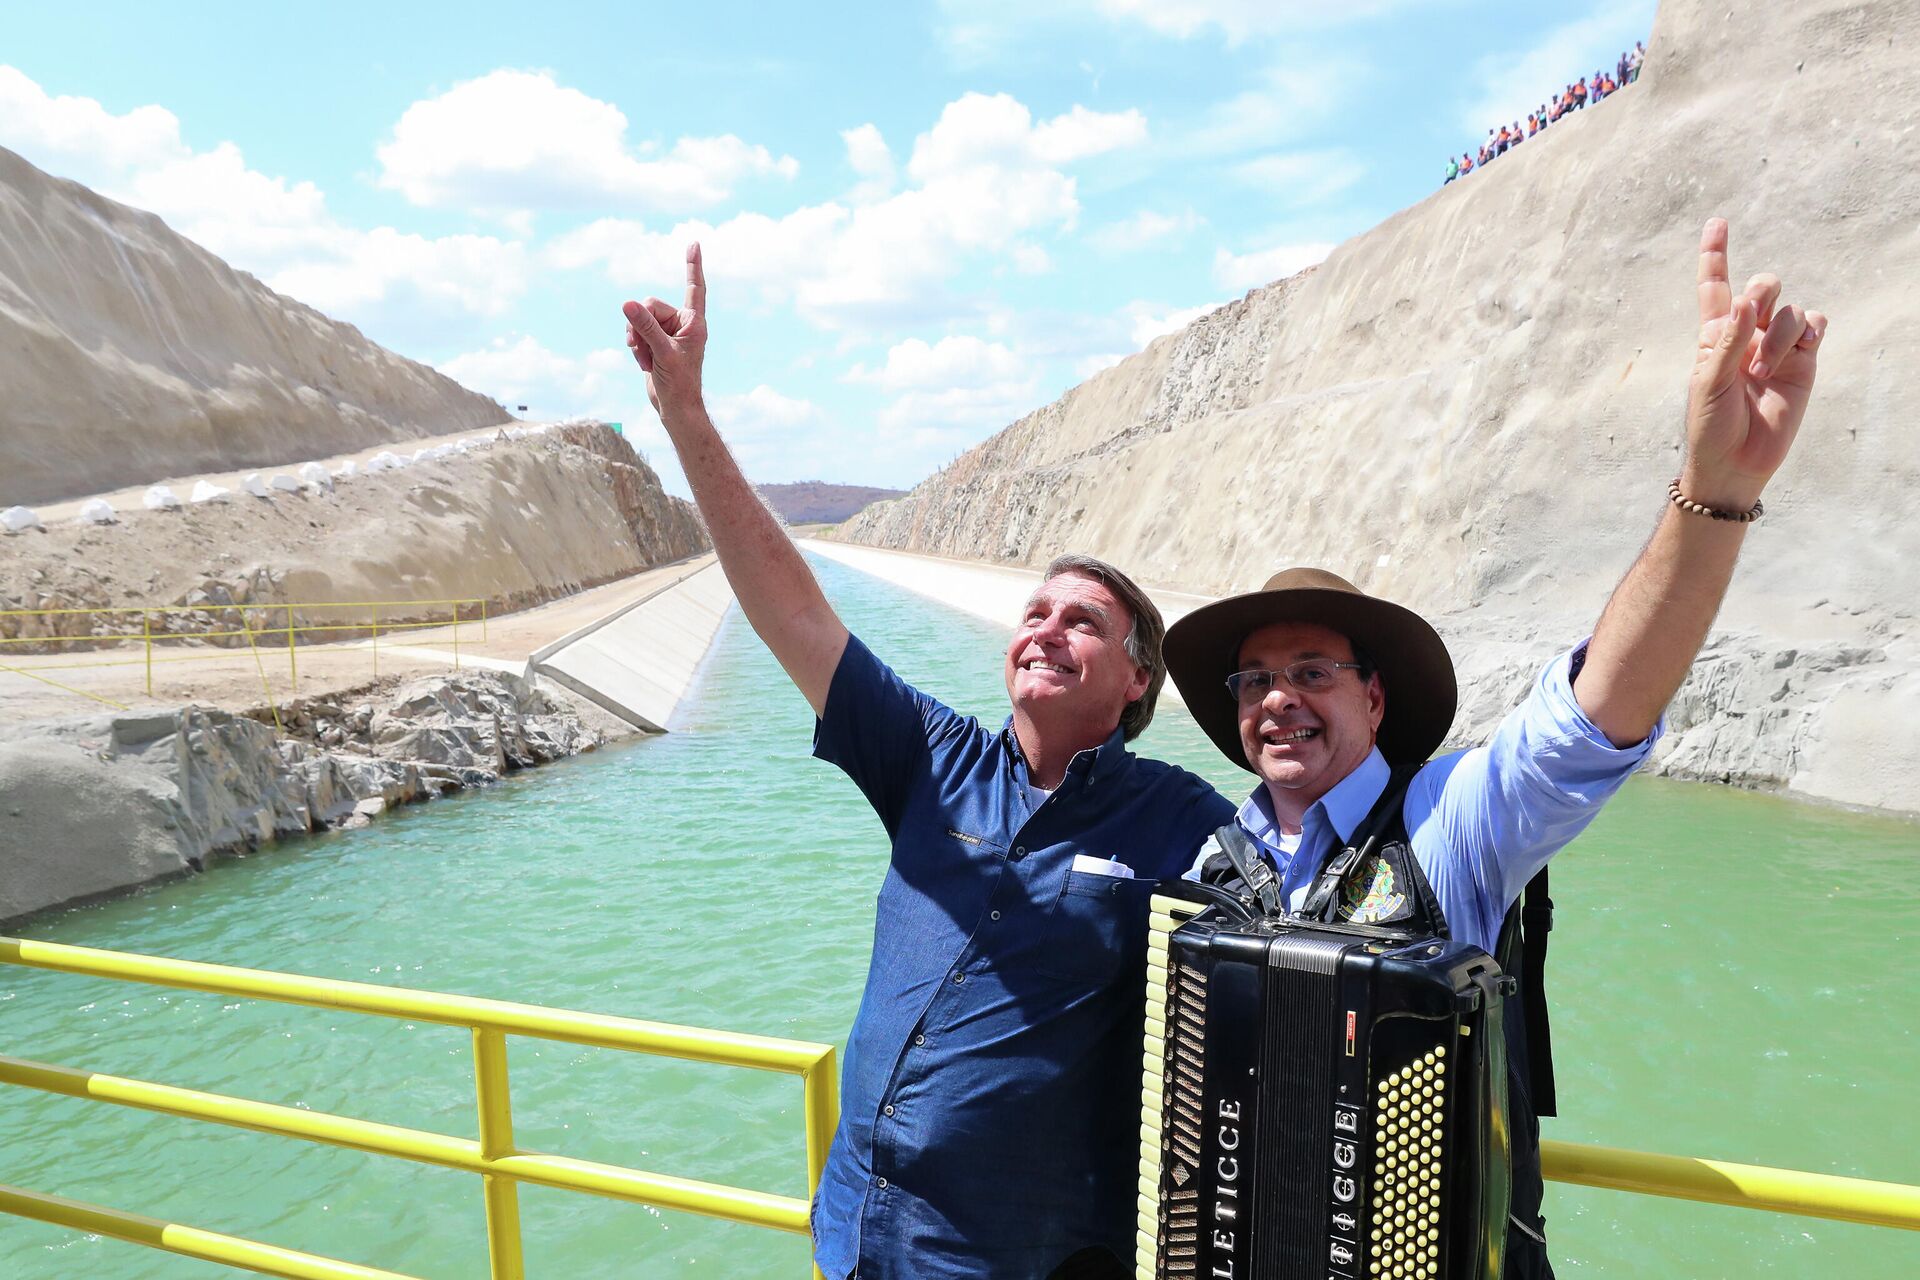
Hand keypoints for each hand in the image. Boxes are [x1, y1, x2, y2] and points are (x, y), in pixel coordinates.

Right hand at [622, 242, 707, 426]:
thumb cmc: (678, 383)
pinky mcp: (655, 342)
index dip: (692, 266)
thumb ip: (645, 327)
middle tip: (645, 348)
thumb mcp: (661, 353)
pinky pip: (635, 332)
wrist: (675, 407)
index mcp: (693, 322)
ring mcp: (667, 333)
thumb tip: (628, 303)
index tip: (694, 243)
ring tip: (645, 358)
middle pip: (650, 305)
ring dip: (636, 338)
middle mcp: (681, 324)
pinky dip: (635, 347)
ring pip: (639, 319)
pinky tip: (642, 362)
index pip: (694, 288)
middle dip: (641, 325)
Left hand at [1683, 218, 1827, 509]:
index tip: (1718, 222)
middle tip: (1752, 322)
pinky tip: (1800, 351)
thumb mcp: (1709, 382)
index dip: (1716, 254)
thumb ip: (1728, 340)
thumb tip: (1748, 301)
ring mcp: (1777, 346)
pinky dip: (1809, 331)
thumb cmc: (1711, 424)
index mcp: (1714, 334)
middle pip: (1763, 286)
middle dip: (1761, 293)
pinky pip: (1815, 325)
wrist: (1736, 461)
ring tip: (1765, 369)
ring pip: (1791, 309)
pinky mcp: (1804, 360)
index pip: (1715, 285)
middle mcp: (1747, 334)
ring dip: (1779, 333)